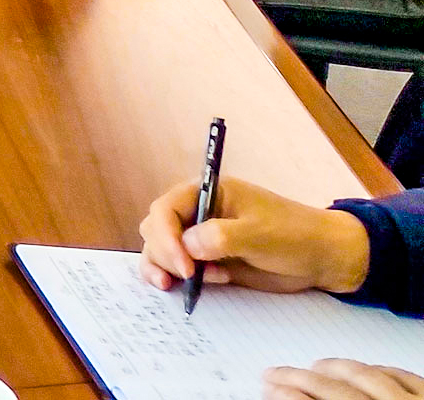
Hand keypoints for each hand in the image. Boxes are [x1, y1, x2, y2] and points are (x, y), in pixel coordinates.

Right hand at [137, 177, 371, 295]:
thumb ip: (219, 237)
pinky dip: (173, 276)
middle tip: (188, 276)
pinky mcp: (208, 260)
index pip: (166, 208)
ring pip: (160, 248)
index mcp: (208, 193)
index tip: (184, 264)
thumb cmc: (294, 236)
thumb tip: (187, 246)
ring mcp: (201, 237)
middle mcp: (198, 213)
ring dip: (164, 266)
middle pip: (156, 228)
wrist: (324, 258)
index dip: (166, 236)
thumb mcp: (258, 234)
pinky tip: (190, 287)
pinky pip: (176, 266)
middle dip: (164, 253)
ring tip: (184, 285)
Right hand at [264, 360, 423, 398]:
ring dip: (336, 367)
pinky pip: (402, 375)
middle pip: (334, 389)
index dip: (286, 394)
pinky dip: (380, 369)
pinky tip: (367, 367)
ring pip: (368, 376)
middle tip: (275, 373)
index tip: (268, 388)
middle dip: (298, 378)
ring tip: (315, 364)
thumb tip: (287, 399)